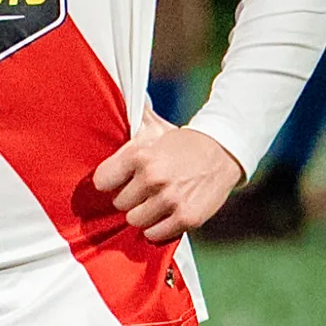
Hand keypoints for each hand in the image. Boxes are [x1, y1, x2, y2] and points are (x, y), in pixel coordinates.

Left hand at [93, 115, 242, 243]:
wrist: (224, 152)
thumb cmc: (183, 143)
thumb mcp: (155, 129)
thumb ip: (132, 123)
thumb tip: (112, 91)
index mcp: (140, 155)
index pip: (102, 181)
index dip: (110, 181)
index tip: (118, 181)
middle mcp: (153, 178)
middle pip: (119, 203)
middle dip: (130, 197)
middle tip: (144, 190)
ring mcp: (170, 200)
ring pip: (135, 221)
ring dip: (143, 214)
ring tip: (155, 202)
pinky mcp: (186, 218)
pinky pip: (155, 234)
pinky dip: (158, 228)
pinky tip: (165, 214)